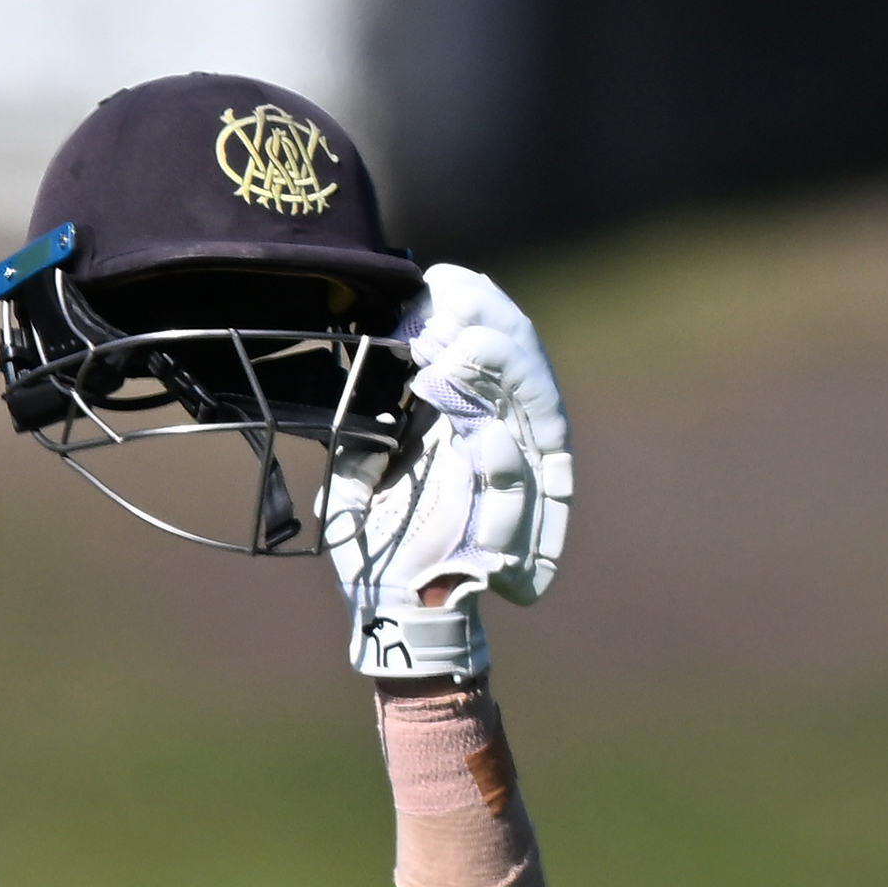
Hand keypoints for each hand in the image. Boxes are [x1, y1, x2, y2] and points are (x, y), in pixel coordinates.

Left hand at [320, 264, 572, 680]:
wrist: (387, 605)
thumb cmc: (378, 531)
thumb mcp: (361, 458)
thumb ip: (367, 414)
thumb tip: (354, 355)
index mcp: (468, 414)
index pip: (492, 339)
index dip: (478, 304)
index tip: (440, 280)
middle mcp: (497, 435)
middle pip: (522, 362)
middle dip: (489, 327)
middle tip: (443, 310)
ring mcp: (508, 477)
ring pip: (533, 410)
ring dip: (494, 377)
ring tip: (446, 360)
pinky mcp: (505, 521)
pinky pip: (518, 483)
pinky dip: (502, 459)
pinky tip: (481, 435)